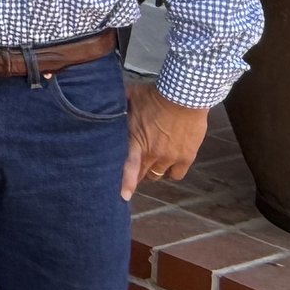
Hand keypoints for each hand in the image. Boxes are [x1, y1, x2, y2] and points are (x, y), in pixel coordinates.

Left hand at [123, 85, 210, 199]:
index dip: (125, 183)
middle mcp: (151, 152)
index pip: (127, 167)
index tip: (123, 196)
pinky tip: (169, 166)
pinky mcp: (186, 157)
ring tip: (152, 163)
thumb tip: (103, 98)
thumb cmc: (157, 94)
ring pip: (157, 174)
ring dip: (153, 171)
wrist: (185, 96)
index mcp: (135, 139)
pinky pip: (176, 175)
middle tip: (134, 174)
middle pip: (141, 173)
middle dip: (136, 175)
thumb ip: (118, 102)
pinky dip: (172, 172)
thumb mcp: (131, 95)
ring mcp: (169, 156)